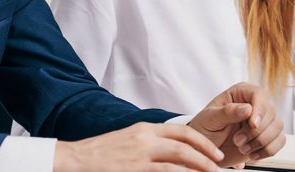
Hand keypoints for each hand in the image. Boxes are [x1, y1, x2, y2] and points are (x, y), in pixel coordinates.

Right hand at [53, 122, 224, 171]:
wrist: (74, 159)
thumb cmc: (99, 154)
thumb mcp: (127, 142)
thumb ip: (149, 144)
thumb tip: (172, 155)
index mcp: (144, 128)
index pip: (182, 130)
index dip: (202, 141)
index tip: (214, 152)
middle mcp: (145, 137)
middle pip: (186, 142)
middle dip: (207, 155)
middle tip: (220, 166)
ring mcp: (139, 153)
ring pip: (180, 157)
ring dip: (200, 167)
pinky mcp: (134, 168)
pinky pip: (166, 171)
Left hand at [187, 82, 285, 166]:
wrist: (206, 149)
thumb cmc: (204, 129)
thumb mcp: (209, 119)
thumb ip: (227, 112)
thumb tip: (248, 108)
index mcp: (241, 93)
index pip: (259, 94)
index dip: (260, 110)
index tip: (253, 125)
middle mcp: (255, 104)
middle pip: (271, 113)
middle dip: (255, 132)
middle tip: (237, 141)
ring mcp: (262, 120)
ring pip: (277, 127)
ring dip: (261, 142)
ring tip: (242, 148)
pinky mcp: (266, 136)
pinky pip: (280, 141)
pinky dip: (268, 150)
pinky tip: (252, 154)